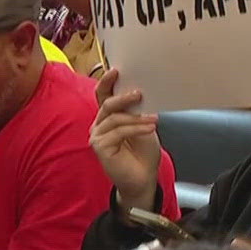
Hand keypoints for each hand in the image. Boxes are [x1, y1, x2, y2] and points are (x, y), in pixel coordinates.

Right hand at [90, 69, 163, 211]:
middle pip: (107, 103)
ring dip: (136, 117)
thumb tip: (139, 94)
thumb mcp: (143, 126)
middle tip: (139, 93)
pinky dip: (135, 128)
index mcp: (108, 116)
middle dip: (123, 97)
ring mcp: (97, 136)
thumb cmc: (142, 153)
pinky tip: (148, 129)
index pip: (103, 95)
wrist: (143, 178)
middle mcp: (99, 124)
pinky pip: (117, 132)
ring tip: (153, 119)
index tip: (116, 70)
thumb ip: (136, 112)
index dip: (107, 82)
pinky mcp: (99, 147)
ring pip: (114, 117)